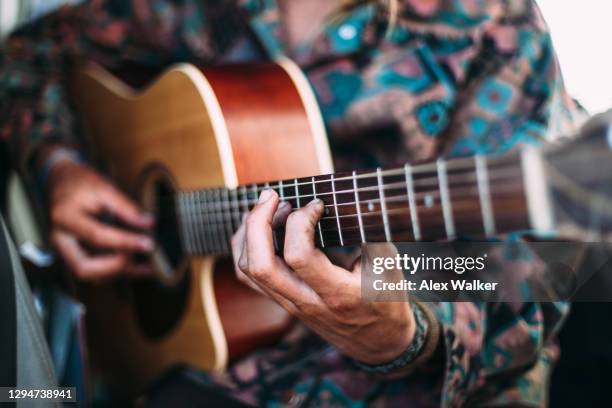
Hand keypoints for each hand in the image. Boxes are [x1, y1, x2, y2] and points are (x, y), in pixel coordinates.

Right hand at [47, 160, 154, 281]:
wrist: (63, 183)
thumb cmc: (82, 185)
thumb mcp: (104, 188)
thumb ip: (126, 207)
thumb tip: (148, 223)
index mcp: (65, 218)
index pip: (97, 236)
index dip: (125, 242)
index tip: (148, 243)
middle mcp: (60, 240)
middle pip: (84, 268)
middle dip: (116, 267)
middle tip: (140, 255)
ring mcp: (66, 251)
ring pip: (91, 275)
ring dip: (119, 272)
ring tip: (148, 265)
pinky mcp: (76, 256)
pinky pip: (96, 272)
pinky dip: (118, 272)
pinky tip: (140, 267)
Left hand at [231, 189, 414, 364]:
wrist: (379, 342)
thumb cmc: (387, 301)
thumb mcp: (389, 267)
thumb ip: (369, 233)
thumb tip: (351, 199)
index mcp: (336, 293)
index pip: (299, 255)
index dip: (301, 220)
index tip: (317, 204)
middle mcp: (306, 302)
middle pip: (260, 265)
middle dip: (258, 223)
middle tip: (273, 197)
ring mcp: (290, 304)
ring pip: (248, 270)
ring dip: (249, 232)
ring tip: (268, 208)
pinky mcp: (283, 302)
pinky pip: (249, 277)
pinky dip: (244, 247)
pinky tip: (259, 228)